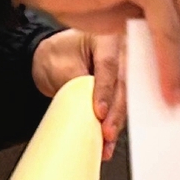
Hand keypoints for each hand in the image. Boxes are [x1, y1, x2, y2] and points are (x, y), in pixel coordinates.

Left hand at [31, 27, 127, 157]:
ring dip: (117, 123)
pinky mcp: (122, 88)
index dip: (105, 91)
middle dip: (116, 112)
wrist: (53, 59)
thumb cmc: (56, 56)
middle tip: (106, 133)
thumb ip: (78, 83)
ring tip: (107, 142)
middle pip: (124, 84)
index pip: (109, 65)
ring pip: (126, 99)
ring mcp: (125, 69)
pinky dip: (114, 125)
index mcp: (106, 37)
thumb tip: (91, 110)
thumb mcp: (63, 67)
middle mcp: (122, 51)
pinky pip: (121, 107)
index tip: (99, 112)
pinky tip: (109, 141)